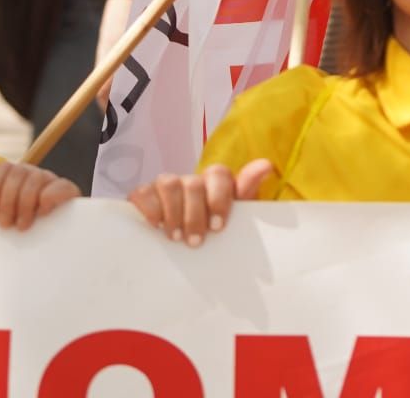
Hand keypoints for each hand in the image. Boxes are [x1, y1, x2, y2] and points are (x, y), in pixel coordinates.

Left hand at [0, 154, 79, 230]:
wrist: (36, 240)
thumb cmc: (11, 220)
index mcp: (14, 173)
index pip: (3, 168)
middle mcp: (32, 172)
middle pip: (18, 173)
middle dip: (7, 201)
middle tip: (5, 223)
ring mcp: (50, 180)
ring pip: (36, 179)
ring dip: (25, 204)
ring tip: (22, 225)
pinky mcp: (67, 191)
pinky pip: (61, 186)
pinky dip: (50, 197)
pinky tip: (42, 212)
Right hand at [128, 159, 274, 246]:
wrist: (185, 243)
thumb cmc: (214, 227)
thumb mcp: (234, 213)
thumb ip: (247, 190)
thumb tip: (266, 165)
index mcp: (215, 181)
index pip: (219, 174)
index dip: (218, 199)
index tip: (218, 226)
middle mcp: (191, 180)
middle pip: (193, 183)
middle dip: (194, 215)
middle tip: (195, 241)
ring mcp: (167, 185)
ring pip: (169, 183)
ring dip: (173, 212)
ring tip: (176, 237)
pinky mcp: (145, 195)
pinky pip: (143, 192)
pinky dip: (149, 207)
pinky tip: (156, 225)